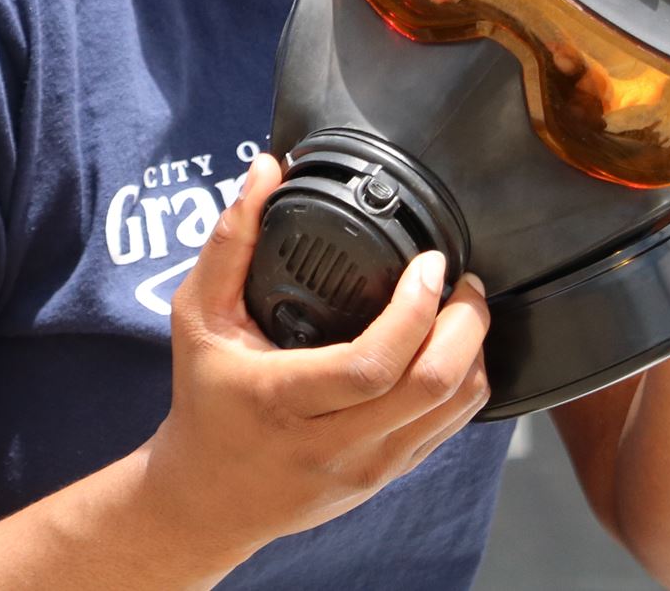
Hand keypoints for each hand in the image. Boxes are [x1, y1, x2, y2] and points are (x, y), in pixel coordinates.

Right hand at [142, 152, 493, 563]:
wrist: (207, 499)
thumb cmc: (205, 400)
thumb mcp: (198, 318)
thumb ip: (229, 243)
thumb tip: (266, 171)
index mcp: (283, 399)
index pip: (372, 364)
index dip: (414, 310)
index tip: (428, 264)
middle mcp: (331, 444)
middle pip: (429, 388)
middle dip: (464, 324)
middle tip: (464, 282)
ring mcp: (366, 470)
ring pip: (451, 412)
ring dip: (471, 353)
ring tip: (463, 308)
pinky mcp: (385, 479)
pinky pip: (447, 432)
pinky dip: (463, 384)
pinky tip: (452, 349)